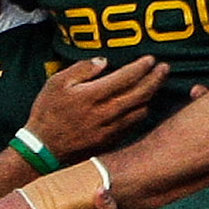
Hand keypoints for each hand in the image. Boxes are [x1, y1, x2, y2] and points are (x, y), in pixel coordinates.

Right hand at [26, 56, 166, 160]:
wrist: (43, 149)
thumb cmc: (47, 113)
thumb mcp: (56, 83)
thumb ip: (81, 69)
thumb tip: (103, 61)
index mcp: (92, 95)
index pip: (126, 77)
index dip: (142, 67)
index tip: (151, 59)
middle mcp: (106, 112)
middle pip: (140, 94)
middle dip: (156, 79)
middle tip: (165, 68)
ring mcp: (110, 129)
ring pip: (140, 110)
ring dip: (151, 95)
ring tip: (156, 84)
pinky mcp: (110, 140)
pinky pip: (133, 124)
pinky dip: (141, 112)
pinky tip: (143, 105)